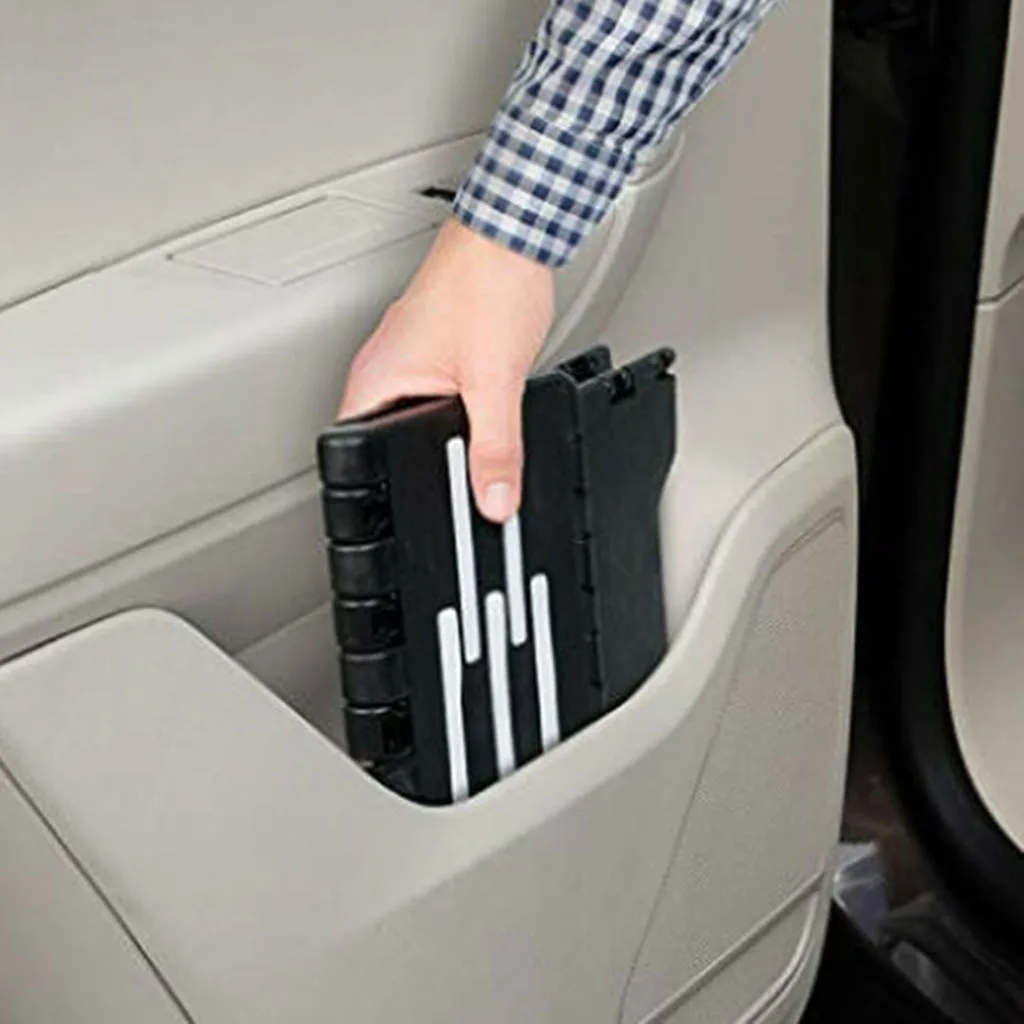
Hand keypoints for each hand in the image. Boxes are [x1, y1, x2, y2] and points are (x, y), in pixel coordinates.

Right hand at [339, 218, 553, 522]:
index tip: (417, 514)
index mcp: (375, 381)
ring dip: (442, 443)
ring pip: (414, 424)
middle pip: (388, 446)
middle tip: (456, 492)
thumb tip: (495, 499)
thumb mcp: (494, 381)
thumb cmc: (487, 284)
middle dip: (425, 472)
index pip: (357, 458)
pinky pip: (433, 403)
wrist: (512, 236)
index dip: (387, 492)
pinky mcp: (431, 354)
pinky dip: (455, 420)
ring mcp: (405, 362)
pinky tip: (480, 424)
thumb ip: (496, 448)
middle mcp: (382, 373)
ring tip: (470, 458)